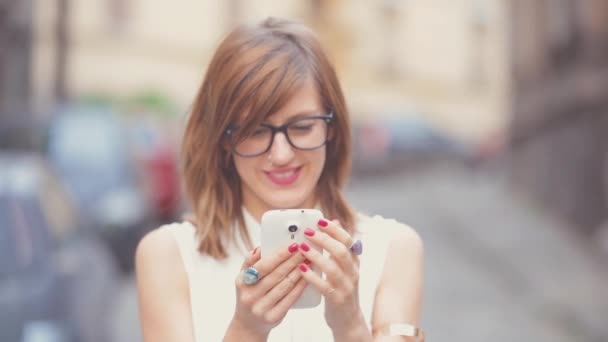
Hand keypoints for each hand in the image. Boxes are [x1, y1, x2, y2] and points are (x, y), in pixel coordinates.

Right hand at [227, 243, 306, 339]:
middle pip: (276, 274)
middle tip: (305, 250)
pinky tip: (307, 278)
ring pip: (285, 286)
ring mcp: (261, 308)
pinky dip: (300, 287)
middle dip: (293, 261)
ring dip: (299, 272)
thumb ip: (250, 262)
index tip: (293, 245)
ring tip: (309, 261)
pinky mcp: (273, 317)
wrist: (248, 325)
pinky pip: (290, 299)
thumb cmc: (250, 294)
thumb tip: (260, 248)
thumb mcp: (243, 279)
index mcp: (242, 282)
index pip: (263, 265)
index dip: (280, 255)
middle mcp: (250, 295)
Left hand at [297, 218, 364, 334]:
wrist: (348, 320)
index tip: (320, 221)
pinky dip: (313, 277)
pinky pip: (325, 287)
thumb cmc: (341, 289)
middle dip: (323, 239)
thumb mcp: (345, 267)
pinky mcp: (337, 300)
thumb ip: (339, 247)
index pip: (348, 241)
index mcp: (354, 262)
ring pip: (333, 268)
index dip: (334, 230)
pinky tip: (302, 269)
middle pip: (341, 251)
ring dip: (316, 255)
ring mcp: (346, 287)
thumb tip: (335, 222)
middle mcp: (353, 273)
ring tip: (301, 247)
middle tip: (307, 232)